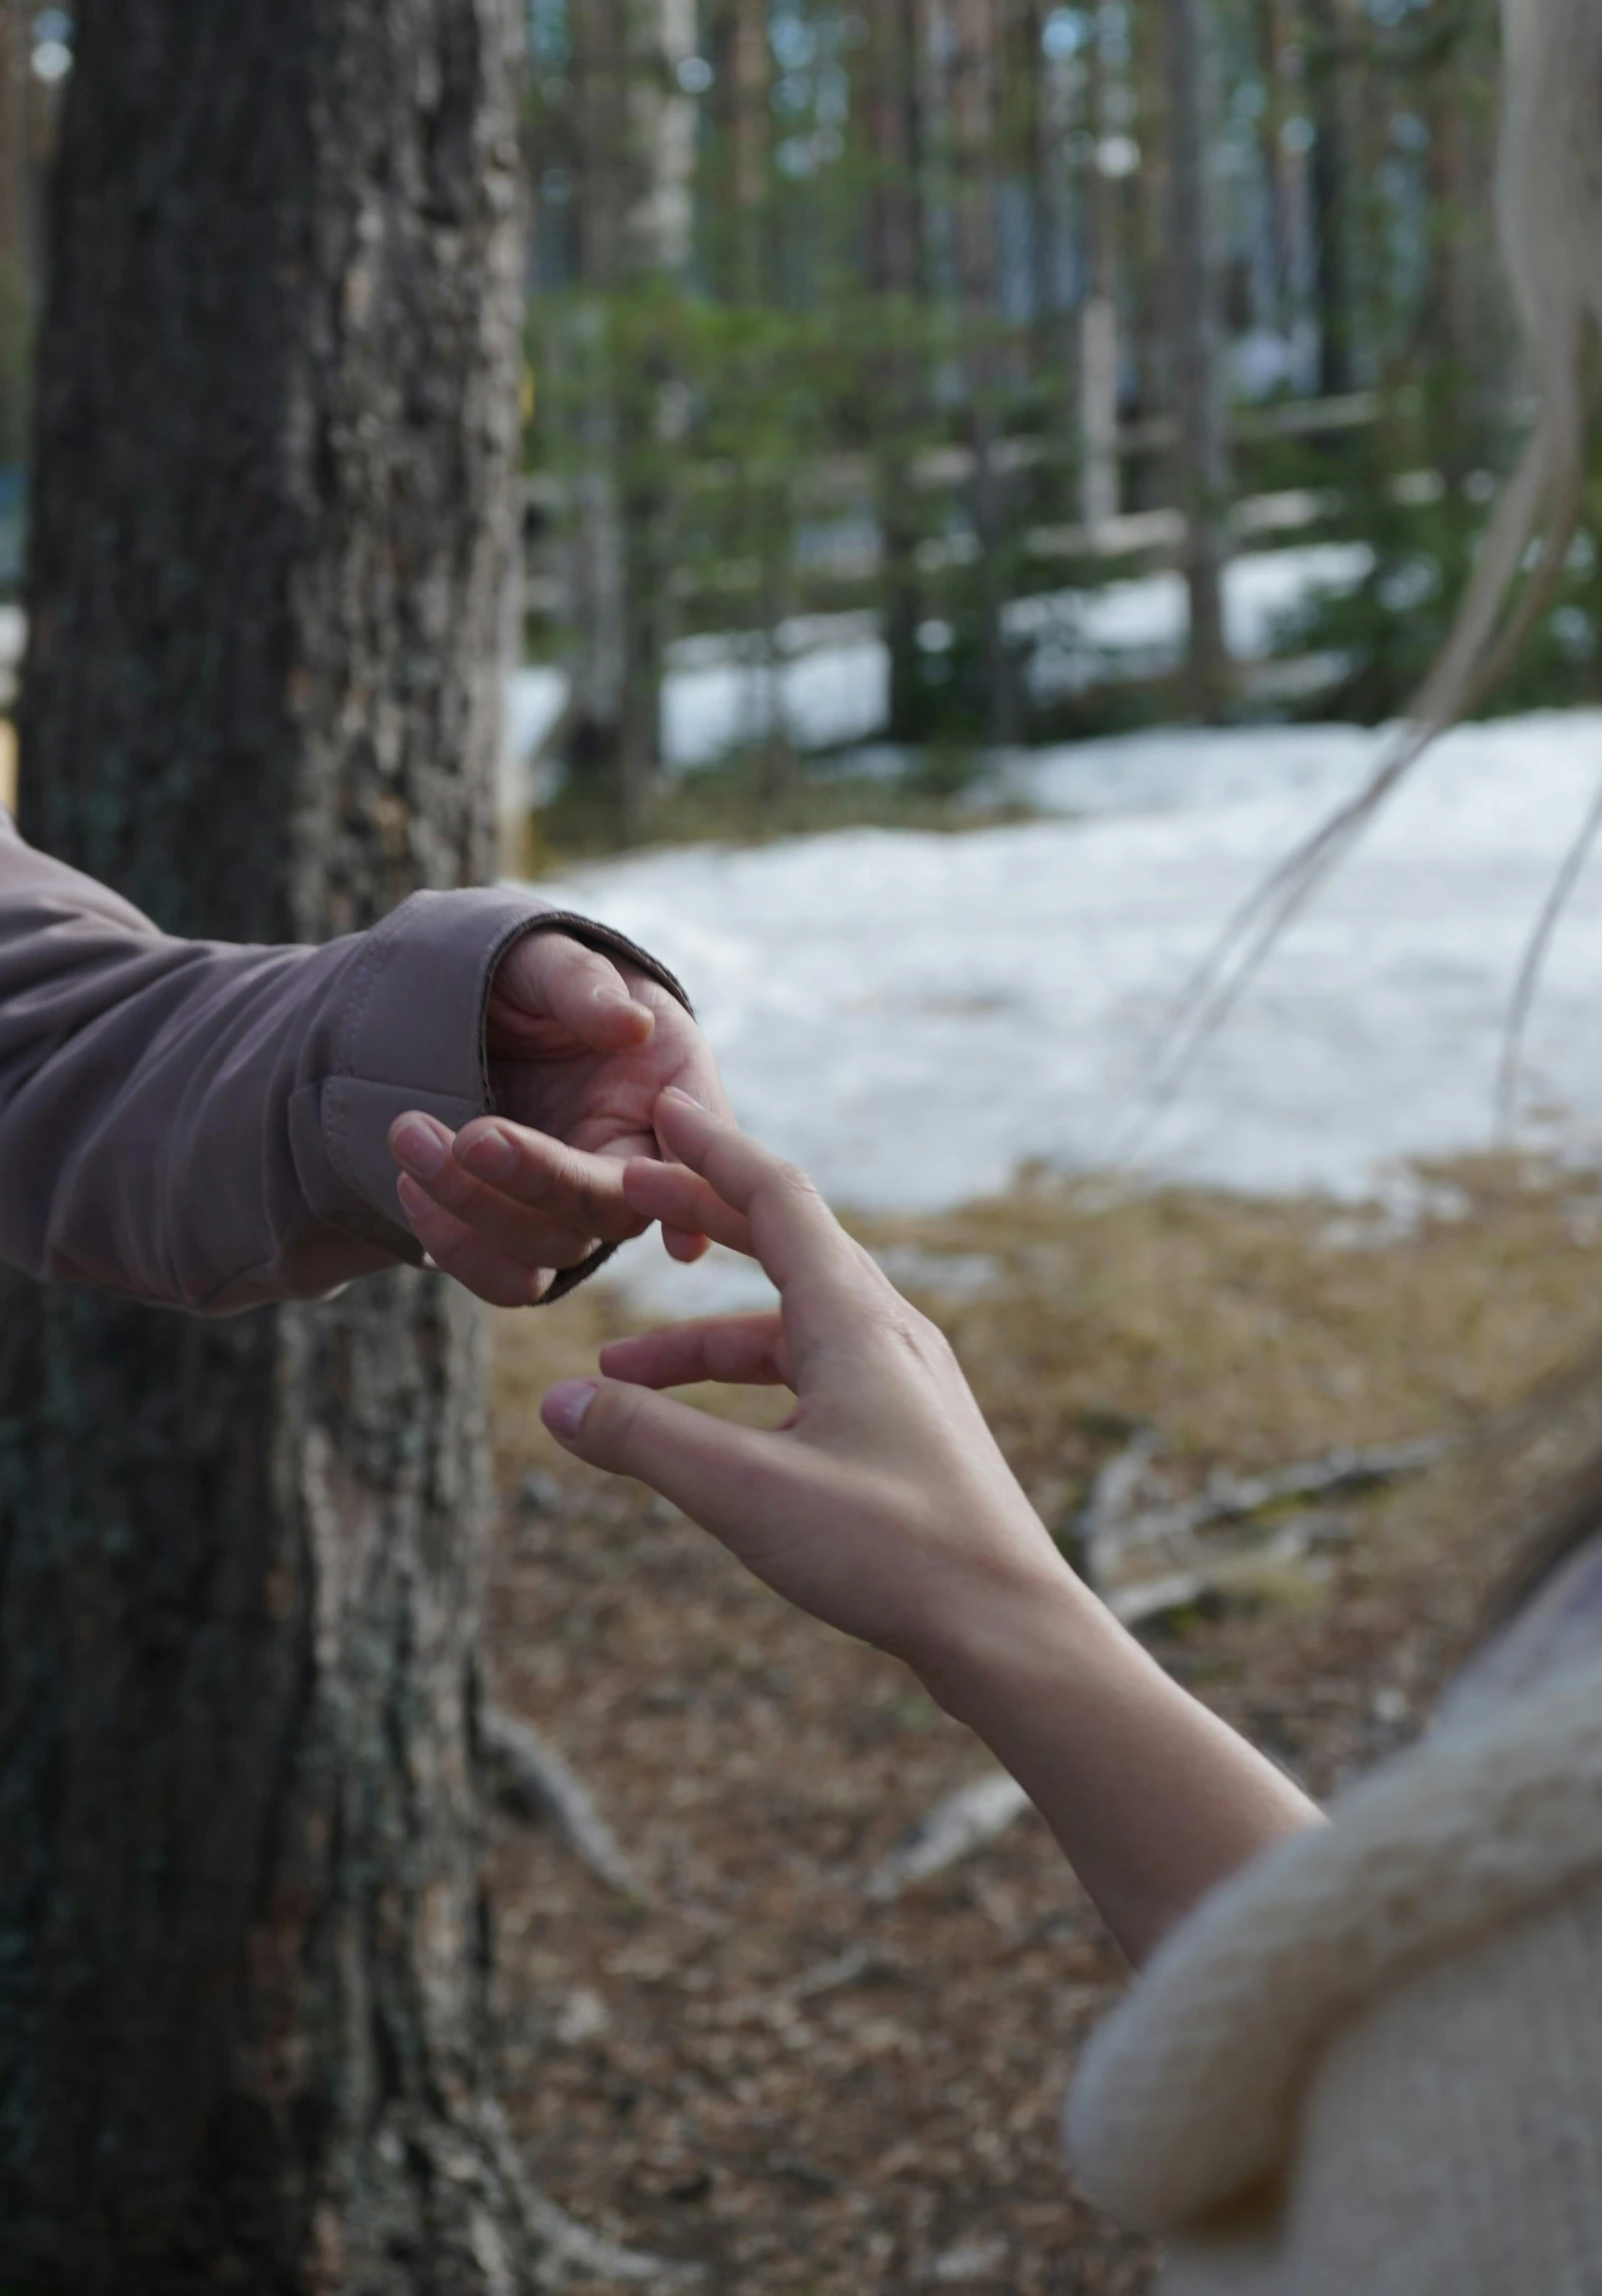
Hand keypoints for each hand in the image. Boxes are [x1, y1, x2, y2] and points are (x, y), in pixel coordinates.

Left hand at [387, 932, 730, 1307]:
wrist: (475, 1014)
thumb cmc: (531, 978)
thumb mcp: (553, 961)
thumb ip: (586, 987)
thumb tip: (631, 1026)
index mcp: (672, 1096)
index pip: (685, 1154)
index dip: (676, 1183)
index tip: (637, 1182)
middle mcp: (636, 1166)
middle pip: (603, 1213)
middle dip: (526, 1179)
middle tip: (458, 1135)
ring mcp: (578, 1209)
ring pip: (546, 1254)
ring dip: (473, 1213)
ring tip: (408, 1138)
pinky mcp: (524, 1237)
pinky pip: (503, 1276)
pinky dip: (455, 1246)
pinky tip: (411, 1185)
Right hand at [541, 1091, 1319, 1963]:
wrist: (1008, 1629)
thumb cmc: (891, 1552)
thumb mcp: (745, 1492)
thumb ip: (644, 1441)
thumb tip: (558, 1403)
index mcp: (854, 1317)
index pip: (775, 1197)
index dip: (713, 1150)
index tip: (665, 1106)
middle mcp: (885, 1331)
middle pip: (782, 1246)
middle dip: (700, 1219)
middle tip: (627, 1195)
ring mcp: (902, 1382)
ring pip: (788, 1328)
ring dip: (705, 1339)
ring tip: (623, 1373)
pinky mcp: (905, 1432)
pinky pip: (810, 1377)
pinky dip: (746, 1386)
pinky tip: (707, 1435)